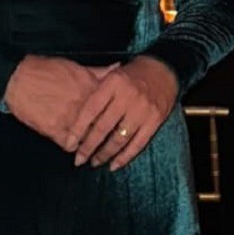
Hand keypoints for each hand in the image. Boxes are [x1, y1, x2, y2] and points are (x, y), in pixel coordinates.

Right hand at [4, 56, 112, 147]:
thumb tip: (118, 66)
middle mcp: (84, 105)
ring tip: (92, 148)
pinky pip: (70, 145)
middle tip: (109, 140)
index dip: (117, 116)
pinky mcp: (54, 130)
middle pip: (103, 126)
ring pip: (88, 138)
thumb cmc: (48, 69)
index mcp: (91, 88)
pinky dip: (73, 147)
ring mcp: (70, 119)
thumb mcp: (77, 66)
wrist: (20, 78)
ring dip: (91, 144)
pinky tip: (74, 145)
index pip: (113, 107)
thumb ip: (100, 71)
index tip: (120, 121)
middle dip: (107, 134)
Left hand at [66, 56, 178, 170]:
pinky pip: (138, 144)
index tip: (69, 144)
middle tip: (79, 159)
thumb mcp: (112, 74)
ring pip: (119, 139)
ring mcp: (142, 110)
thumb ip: (95, 91)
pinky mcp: (155, 120)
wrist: (164, 69)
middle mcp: (127, 96)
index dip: (78, 129)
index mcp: (113, 83)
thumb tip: (74, 115)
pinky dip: (125, 157)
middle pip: (103, 127)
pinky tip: (114, 164)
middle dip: (89, 147)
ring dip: (105, 154)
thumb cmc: (133, 74)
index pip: (91, 109)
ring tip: (95, 161)